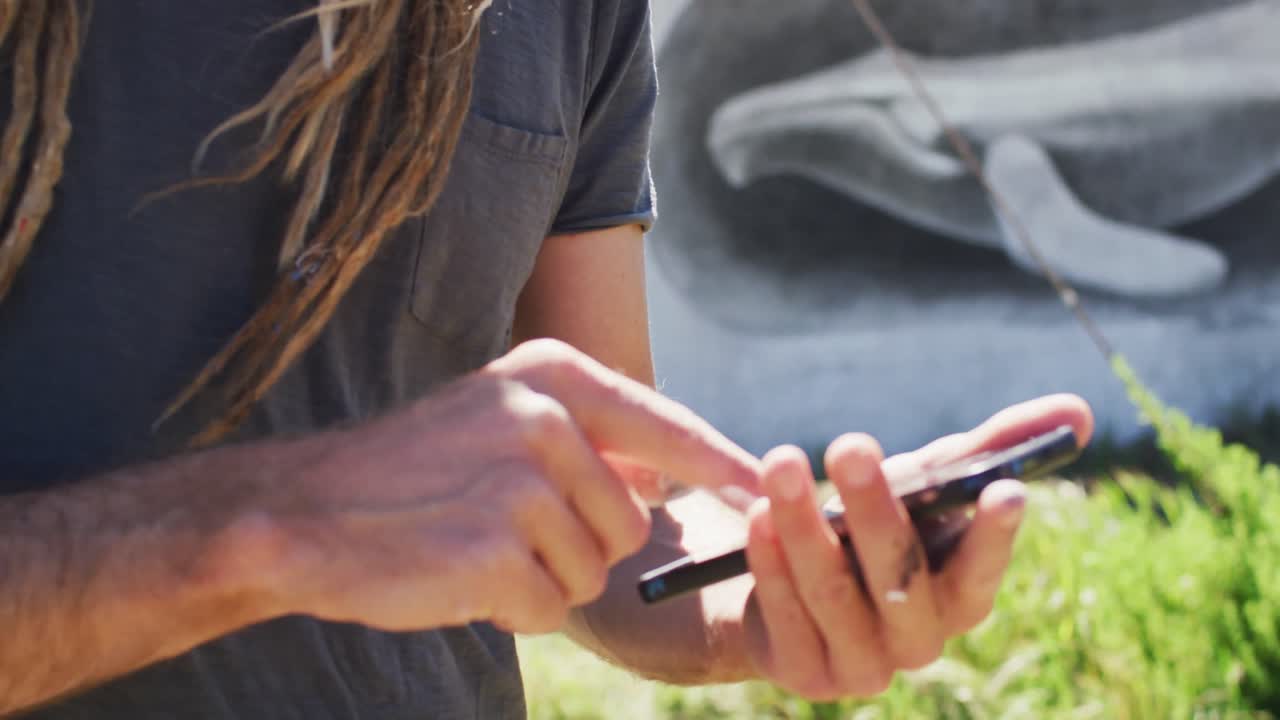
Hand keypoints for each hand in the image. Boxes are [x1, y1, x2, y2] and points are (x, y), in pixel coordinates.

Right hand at [249, 339, 760, 634]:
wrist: (299, 511)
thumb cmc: (406, 474)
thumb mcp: (498, 419)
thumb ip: (583, 437)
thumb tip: (670, 475)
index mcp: (552, 376)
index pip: (667, 425)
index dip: (720, 465)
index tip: (765, 490)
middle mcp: (546, 418)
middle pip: (631, 518)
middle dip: (581, 543)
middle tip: (502, 528)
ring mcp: (522, 482)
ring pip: (593, 568)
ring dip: (542, 576)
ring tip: (473, 544)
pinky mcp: (497, 547)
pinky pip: (548, 605)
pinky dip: (509, 608)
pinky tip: (456, 575)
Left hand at [738, 394, 1092, 698]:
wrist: (789, 590)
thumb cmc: (875, 526)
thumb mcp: (928, 485)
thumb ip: (995, 448)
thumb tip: (1082, 413)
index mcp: (962, 596)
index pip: (983, 571)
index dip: (994, 535)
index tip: (1004, 488)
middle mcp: (921, 640)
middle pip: (899, 573)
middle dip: (874, 506)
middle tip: (849, 443)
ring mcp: (864, 665)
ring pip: (834, 589)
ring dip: (805, 523)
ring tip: (783, 462)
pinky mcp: (806, 674)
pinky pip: (788, 614)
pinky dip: (771, 563)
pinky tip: (756, 517)